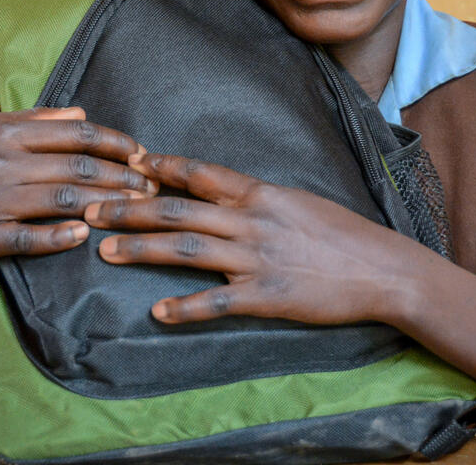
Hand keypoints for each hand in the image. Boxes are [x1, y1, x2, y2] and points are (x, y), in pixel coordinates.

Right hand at [0, 107, 156, 260]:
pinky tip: (85, 234)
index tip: (143, 154)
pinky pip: (25, 236)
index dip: (116, 144)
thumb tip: (82, 113)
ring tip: (138, 210)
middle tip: (153, 188)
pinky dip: (56, 236)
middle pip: (76, 168)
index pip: (77, 135)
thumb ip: (37, 120)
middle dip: (122, 177)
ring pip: (59, 199)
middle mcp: (2, 163)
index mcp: (8, 133)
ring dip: (103, 204)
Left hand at [84, 151, 440, 325]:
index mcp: (262, 194)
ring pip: (188, 250)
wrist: (383, 269)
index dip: (163, 167)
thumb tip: (222, 193)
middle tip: (92, 208)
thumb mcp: (300, 202)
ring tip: (106, 250)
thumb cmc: (344, 235)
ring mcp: (257, 259)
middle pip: (180, 210)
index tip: (130, 163)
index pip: (202, 174)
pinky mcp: (267, 296)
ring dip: (143, 248)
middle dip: (131, 208)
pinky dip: (187, 308)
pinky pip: (219, 301)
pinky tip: (159, 313)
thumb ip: (259, 199)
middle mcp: (253, 221)